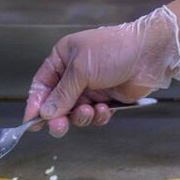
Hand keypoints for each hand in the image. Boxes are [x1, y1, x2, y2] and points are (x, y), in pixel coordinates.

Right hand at [24, 6, 179, 136]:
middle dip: (58, 117)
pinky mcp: (107, 100)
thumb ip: (62, 94)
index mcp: (62, 59)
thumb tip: (45, 113)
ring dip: (80, 117)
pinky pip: (95, 116)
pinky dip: (98, 116)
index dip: (35, 104)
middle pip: (57, 104)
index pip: (42, 85)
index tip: (31, 121)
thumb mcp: (81, 70)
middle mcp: (74, 75)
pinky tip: (104, 109)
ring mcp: (91, 88)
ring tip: (89, 111)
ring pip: (76, 113)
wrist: (148, 55)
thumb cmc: (113, 51)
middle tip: (59, 127)